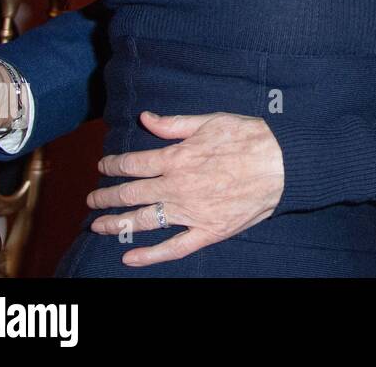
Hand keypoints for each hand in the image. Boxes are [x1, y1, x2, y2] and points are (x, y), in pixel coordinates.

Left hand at [87, 111, 284, 266]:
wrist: (283, 164)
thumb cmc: (250, 138)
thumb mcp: (211, 121)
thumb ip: (174, 124)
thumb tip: (145, 118)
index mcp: (176, 159)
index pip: (132, 164)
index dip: (112, 165)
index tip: (102, 167)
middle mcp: (176, 188)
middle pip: (130, 194)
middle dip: (105, 196)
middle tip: (92, 198)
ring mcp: (190, 213)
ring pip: (143, 221)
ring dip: (116, 223)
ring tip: (98, 225)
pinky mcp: (207, 231)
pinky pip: (173, 248)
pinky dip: (149, 256)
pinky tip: (130, 257)